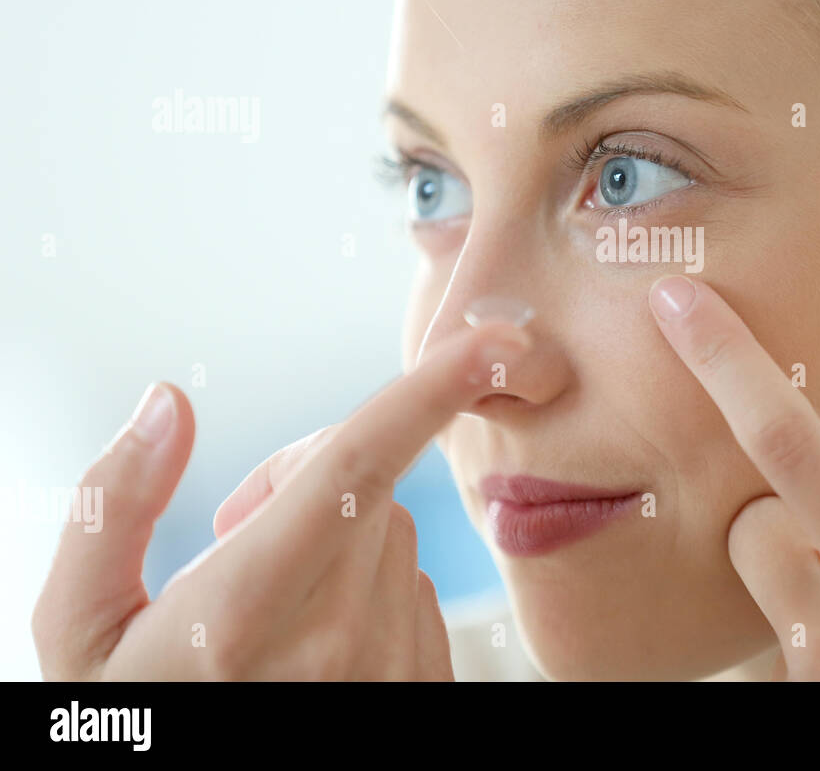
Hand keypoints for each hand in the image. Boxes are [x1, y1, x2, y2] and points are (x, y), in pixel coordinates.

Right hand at [32, 321, 530, 680]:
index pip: (356, 466)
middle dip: (309, 482)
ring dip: (341, 545)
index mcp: (247, 609)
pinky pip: (418, 596)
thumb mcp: (78, 631)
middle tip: (239, 537)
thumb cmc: (133, 725)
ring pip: (395, 542)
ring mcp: (393, 671)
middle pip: (368, 490)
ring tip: (271, 611)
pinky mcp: (427, 690)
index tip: (494, 340)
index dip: (429, 391)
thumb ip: (112, 508)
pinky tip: (313, 648)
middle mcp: (339, 639)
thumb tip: (168, 403)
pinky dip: (373, 595)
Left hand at [648, 275, 819, 680]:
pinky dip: (816, 624)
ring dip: (803, 572)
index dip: (729, 362)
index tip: (678, 299)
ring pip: (765, 578)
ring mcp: (803, 667)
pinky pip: (783, 632)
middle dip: (780, 511)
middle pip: (750, 520)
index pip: (788, 445)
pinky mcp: (788, 699)